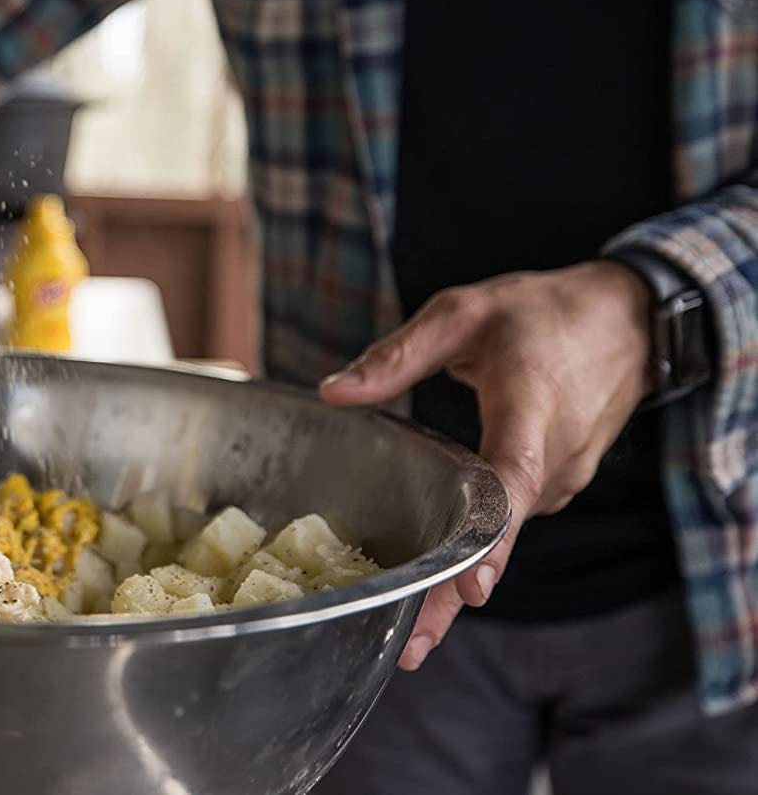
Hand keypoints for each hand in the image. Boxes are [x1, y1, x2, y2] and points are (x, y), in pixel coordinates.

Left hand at [318, 260, 652, 670]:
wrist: (628, 320)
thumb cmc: (539, 312)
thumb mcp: (462, 312)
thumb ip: (399, 355)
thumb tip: (332, 391)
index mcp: (529, 407)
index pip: (513, 481)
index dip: (491, 538)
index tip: (471, 588)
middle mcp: (551, 456)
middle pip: (501, 534)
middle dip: (455, 594)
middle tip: (411, 649)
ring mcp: (561, 477)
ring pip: (504, 536)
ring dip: (461, 579)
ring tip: (413, 631)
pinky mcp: (556, 485)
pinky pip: (511, 521)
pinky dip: (478, 549)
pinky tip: (437, 577)